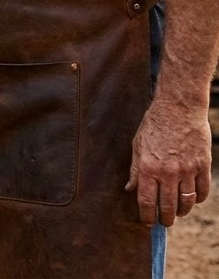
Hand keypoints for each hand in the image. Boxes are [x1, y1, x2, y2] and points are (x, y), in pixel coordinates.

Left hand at [125, 98, 212, 225]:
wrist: (178, 109)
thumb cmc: (154, 126)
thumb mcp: (137, 146)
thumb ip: (135, 170)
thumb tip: (129, 188)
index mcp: (148, 168)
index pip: (146, 200)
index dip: (146, 215)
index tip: (147, 222)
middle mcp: (168, 172)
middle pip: (168, 205)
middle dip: (165, 218)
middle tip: (164, 222)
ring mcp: (187, 170)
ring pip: (187, 201)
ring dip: (182, 211)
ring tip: (178, 213)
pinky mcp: (202, 165)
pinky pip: (203, 190)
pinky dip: (198, 199)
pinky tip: (193, 200)